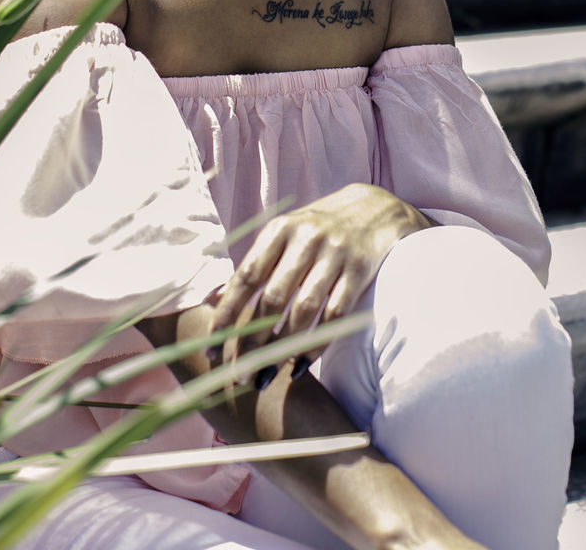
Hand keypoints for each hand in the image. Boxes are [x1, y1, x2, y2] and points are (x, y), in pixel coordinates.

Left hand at [210, 183, 431, 363]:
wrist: (373, 209)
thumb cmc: (316, 229)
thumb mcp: (284, 235)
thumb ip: (256, 264)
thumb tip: (216, 300)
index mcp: (279, 229)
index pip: (246, 276)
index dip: (227, 313)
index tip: (212, 346)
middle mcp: (305, 239)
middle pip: (273, 299)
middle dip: (252, 341)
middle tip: (237, 374)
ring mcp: (334, 255)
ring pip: (304, 310)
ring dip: (281, 349)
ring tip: (264, 377)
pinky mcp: (359, 271)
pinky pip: (334, 315)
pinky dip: (315, 344)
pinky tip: (299, 364)